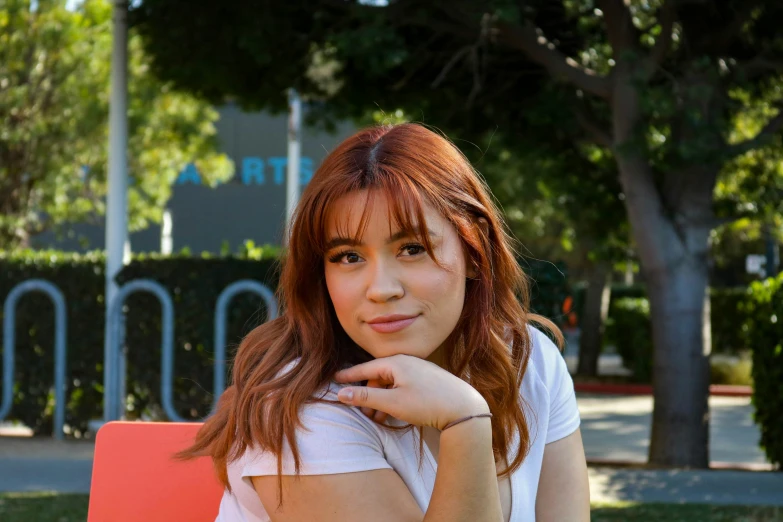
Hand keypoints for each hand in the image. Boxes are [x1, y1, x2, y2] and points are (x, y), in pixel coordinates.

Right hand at [333, 354, 489, 430]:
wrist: (463, 408)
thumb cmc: (427, 403)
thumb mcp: (392, 402)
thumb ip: (365, 397)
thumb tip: (341, 393)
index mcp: (396, 363)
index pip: (366, 368)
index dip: (349, 375)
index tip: (335, 379)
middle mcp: (407, 362)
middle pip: (379, 377)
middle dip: (369, 396)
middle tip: (364, 415)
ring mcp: (419, 370)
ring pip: (392, 384)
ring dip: (382, 400)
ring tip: (379, 419)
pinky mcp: (428, 380)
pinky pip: (403, 387)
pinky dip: (395, 399)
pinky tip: (395, 414)